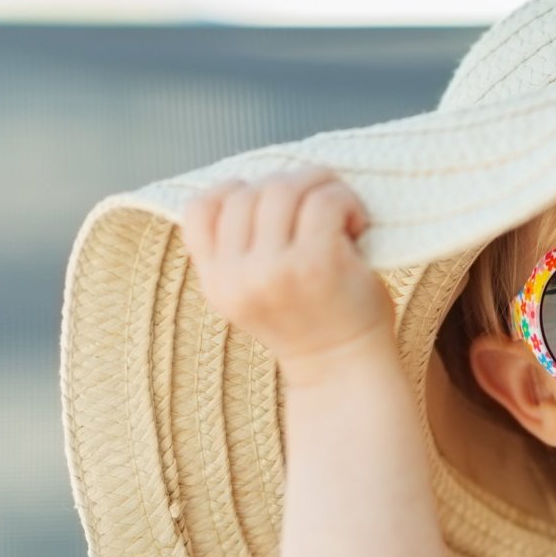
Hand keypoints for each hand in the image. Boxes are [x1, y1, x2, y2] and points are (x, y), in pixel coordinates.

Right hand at [182, 166, 391, 371]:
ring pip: (282, 189)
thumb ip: (239, 251)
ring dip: (319, 187)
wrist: (346, 371)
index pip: (199, 210)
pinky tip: (356, 225)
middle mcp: (237, 279)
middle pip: (247, 192)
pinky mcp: (315, 265)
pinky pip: (322, 201)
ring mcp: (274, 271)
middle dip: (289, 185)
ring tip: (340, 212)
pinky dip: (345, 201)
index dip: (234, 192)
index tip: (270, 207)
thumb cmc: (312, 322)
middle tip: (320, 206)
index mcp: (217, 283)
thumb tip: (252, 185)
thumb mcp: (254, 292)